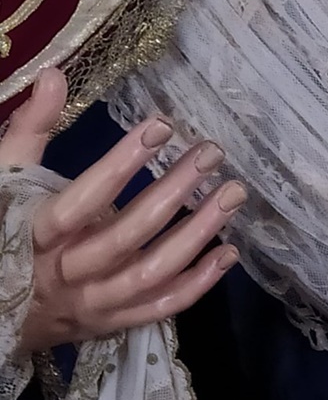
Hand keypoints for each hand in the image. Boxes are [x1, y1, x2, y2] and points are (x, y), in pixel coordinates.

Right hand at [1, 68, 244, 355]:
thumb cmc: (3, 230)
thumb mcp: (6, 177)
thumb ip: (31, 128)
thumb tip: (54, 75)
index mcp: (36, 234)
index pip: (83, 199)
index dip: (122, 163)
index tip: (162, 126)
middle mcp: (66, 274)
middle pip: (126, 235)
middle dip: (174, 192)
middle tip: (211, 153)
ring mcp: (91, 304)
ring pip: (150, 273)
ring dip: (196, 234)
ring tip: (232, 194)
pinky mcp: (110, 324)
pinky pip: (159, 308)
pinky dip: (197, 284)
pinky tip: (228, 252)